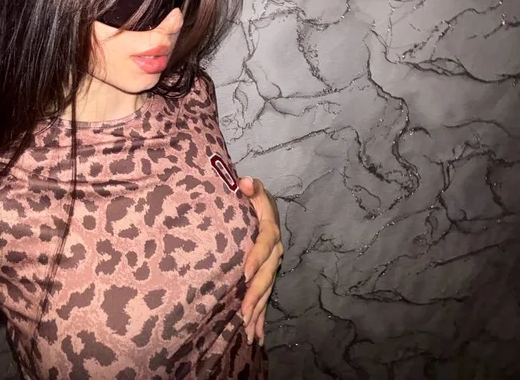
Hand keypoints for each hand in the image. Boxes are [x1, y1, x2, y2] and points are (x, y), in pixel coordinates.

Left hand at [239, 176, 282, 345]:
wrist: (264, 208)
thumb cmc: (253, 198)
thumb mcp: (253, 189)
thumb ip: (250, 187)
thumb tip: (245, 182)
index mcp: (270, 230)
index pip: (264, 244)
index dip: (256, 258)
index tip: (244, 273)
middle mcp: (275, 251)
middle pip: (266, 275)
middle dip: (255, 295)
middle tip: (244, 312)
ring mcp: (273, 266)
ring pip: (266, 291)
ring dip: (258, 311)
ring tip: (248, 331)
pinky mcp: (268, 276)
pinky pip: (266, 298)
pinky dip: (261, 318)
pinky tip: (256, 336)